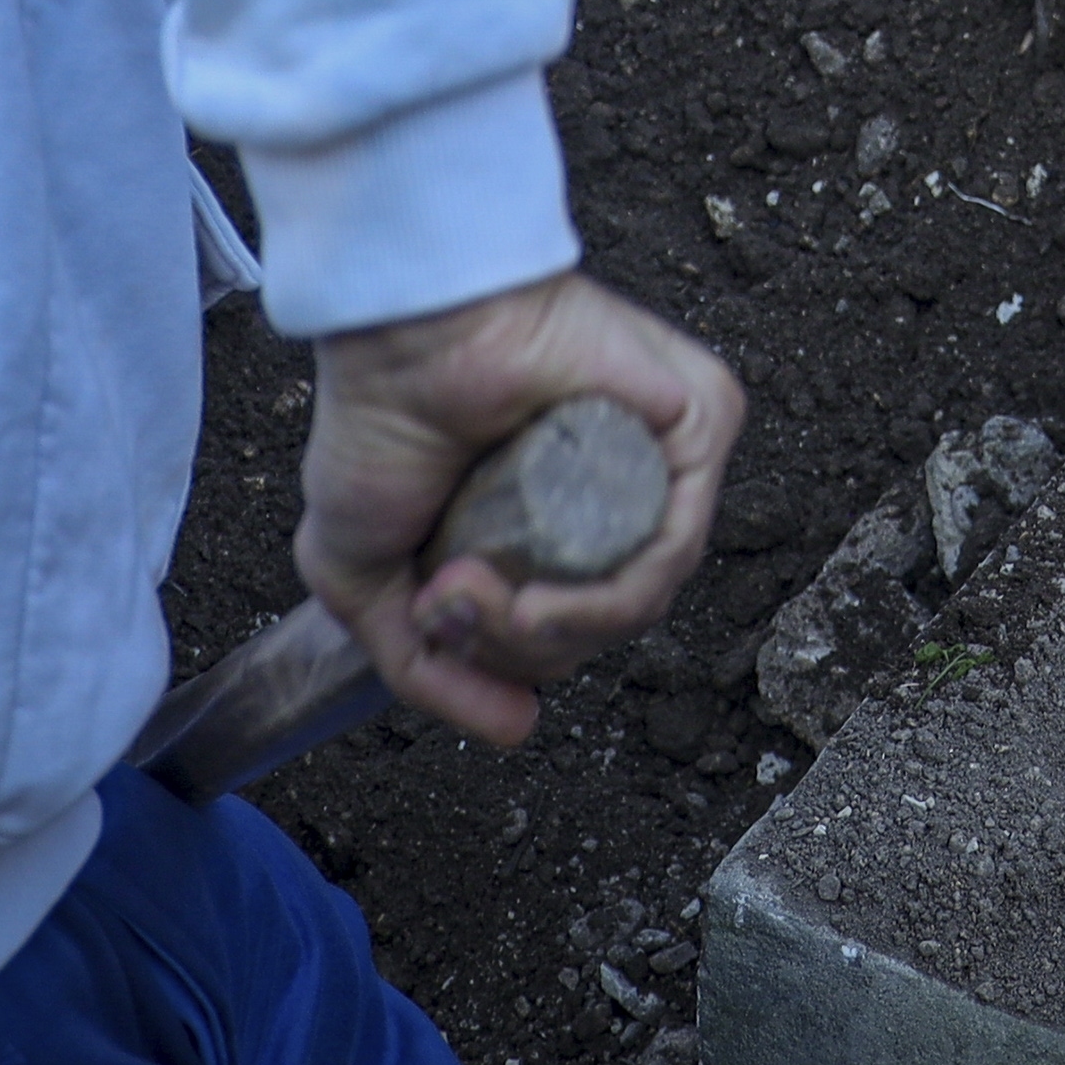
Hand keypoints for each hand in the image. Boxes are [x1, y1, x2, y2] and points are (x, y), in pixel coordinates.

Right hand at [295, 268, 743, 746]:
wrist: (399, 338)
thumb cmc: (378, 424)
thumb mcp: (363, 576)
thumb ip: (426, 665)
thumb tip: (520, 727)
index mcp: (557, 513)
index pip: (573, 624)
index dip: (510, 654)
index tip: (438, 624)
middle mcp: (620, 484)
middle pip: (608, 622)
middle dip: (522, 648)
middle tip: (449, 604)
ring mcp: (664, 452)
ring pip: (643, 596)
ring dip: (553, 632)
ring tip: (477, 599)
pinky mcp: (700, 415)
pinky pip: (674, 545)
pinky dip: (605, 598)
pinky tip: (533, 597)